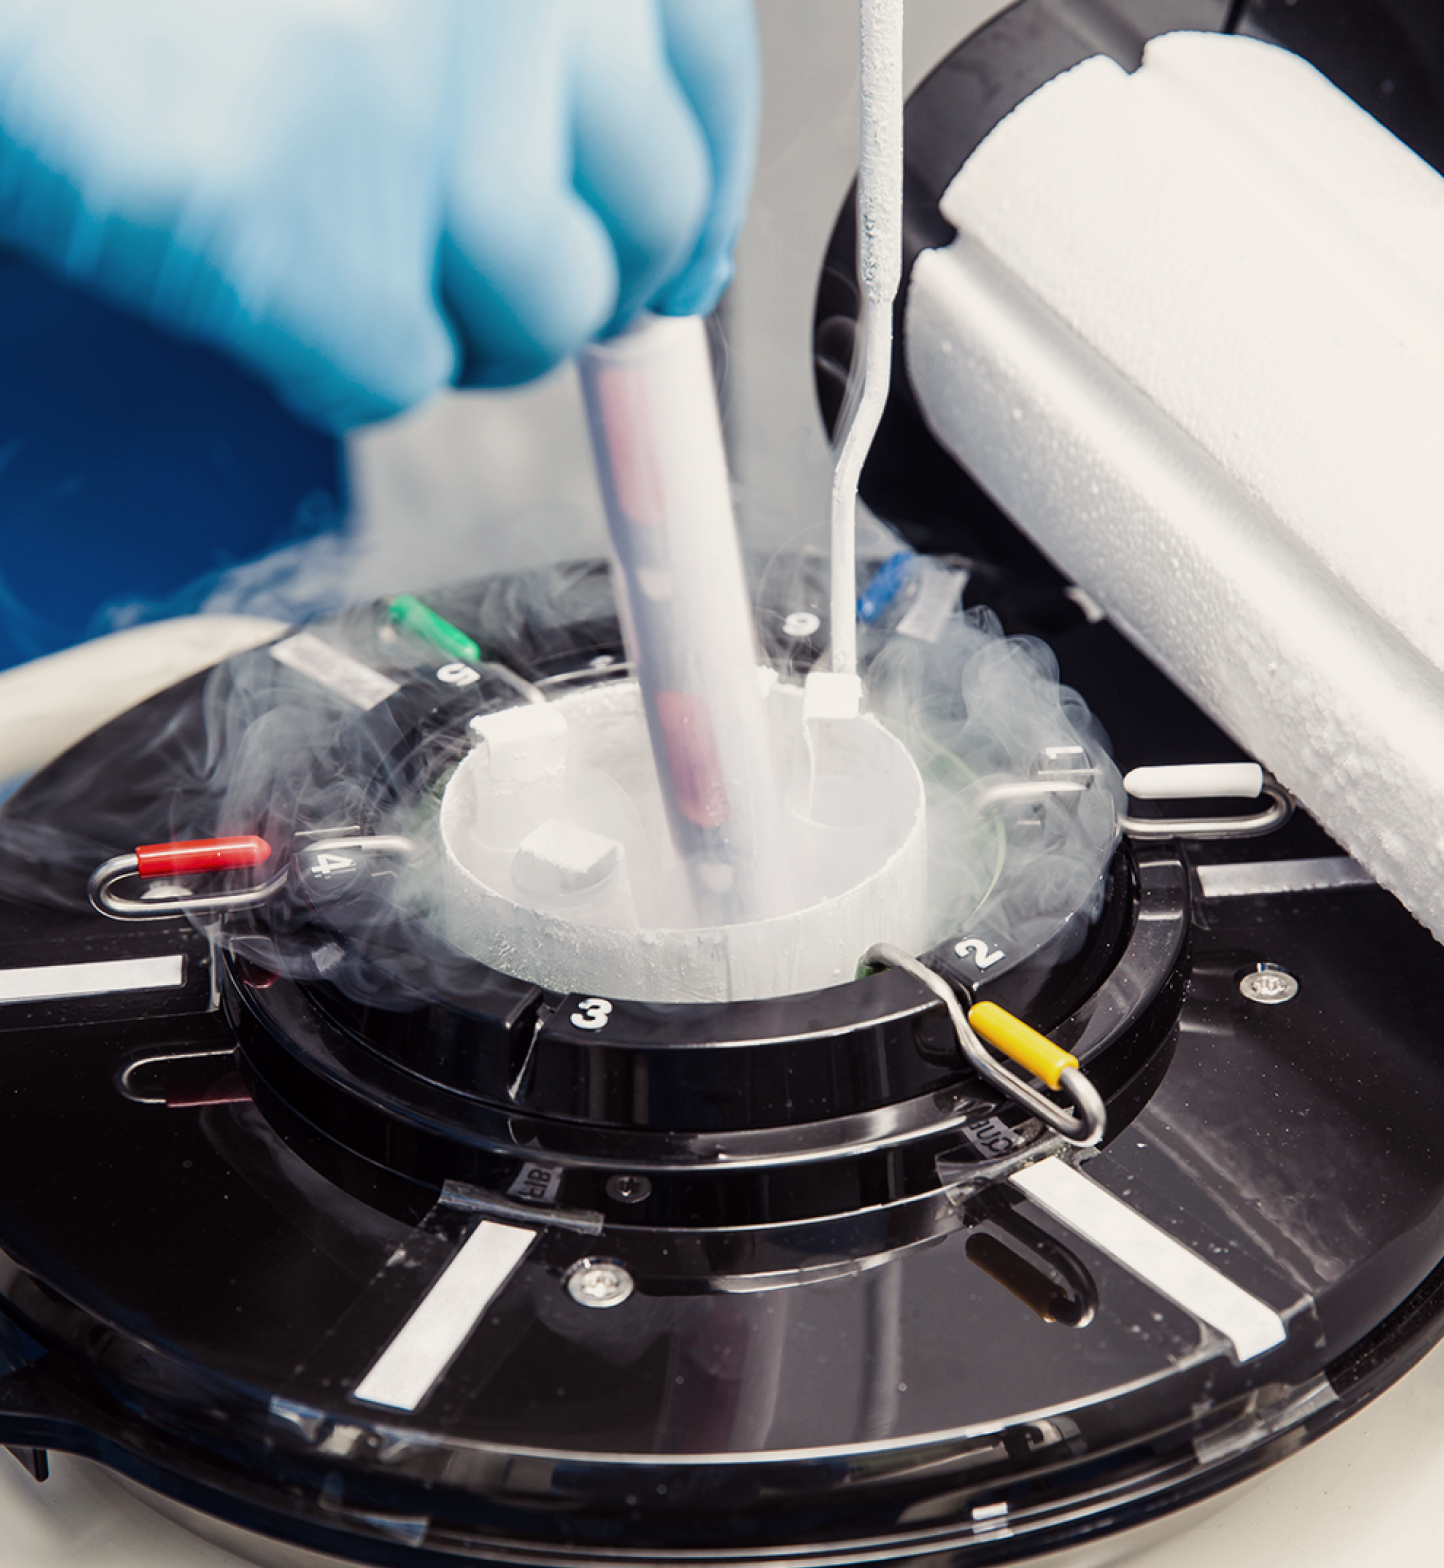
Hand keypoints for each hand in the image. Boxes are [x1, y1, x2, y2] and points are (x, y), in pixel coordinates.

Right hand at [0, 0, 758, 430]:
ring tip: (364, 262)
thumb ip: (546, 56)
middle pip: (648, 213)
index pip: (703, 68)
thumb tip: (680, 237)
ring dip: (473, 328)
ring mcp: (418, 117)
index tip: (682, 249)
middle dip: (588, 275)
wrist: (18, 0)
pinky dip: (341, 355)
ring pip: (551, 312)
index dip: (705, 184)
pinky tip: (272, 278)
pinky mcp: (317, 241)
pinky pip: (404, 370)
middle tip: (498, 273)